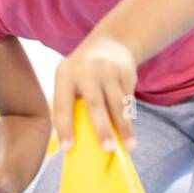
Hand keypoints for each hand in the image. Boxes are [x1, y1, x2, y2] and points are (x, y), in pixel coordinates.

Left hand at [52, 34, 137, 153]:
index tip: (67, 149)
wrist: (110, 43)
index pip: (63, 105)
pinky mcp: (127, 73)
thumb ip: (68, 103)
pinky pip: (128, 100)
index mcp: (65, 73)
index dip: (65, 128)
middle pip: (95, 104)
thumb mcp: (69, 79)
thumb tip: (69, 142)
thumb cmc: (82, 73)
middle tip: (107, 150)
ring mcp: (109, 70)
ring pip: (118, 104)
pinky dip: (128, 119)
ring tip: (128, 147)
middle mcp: (86, 70)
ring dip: (124, 128)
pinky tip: (130, 134)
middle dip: (101, 129)